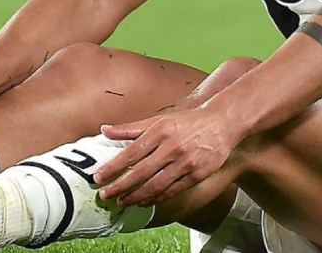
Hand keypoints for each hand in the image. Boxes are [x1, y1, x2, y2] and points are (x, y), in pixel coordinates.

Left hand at [94, 108, 238, 206]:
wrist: (222, 123)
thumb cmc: (188, 121)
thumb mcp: (160, 120)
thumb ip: (131, 128)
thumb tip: (104, 130)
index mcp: (160, 131)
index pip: (130, 153)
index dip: (113, 167)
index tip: (98, 177)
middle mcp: (172, 147)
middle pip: (140, 172)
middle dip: (120, 186)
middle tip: (105, 195)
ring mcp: (185, 163)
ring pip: (155, 185)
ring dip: (135, 196)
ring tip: (122, 201)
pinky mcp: (196, 175)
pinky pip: (172, 190)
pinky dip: (156, 198)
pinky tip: (144, 201)